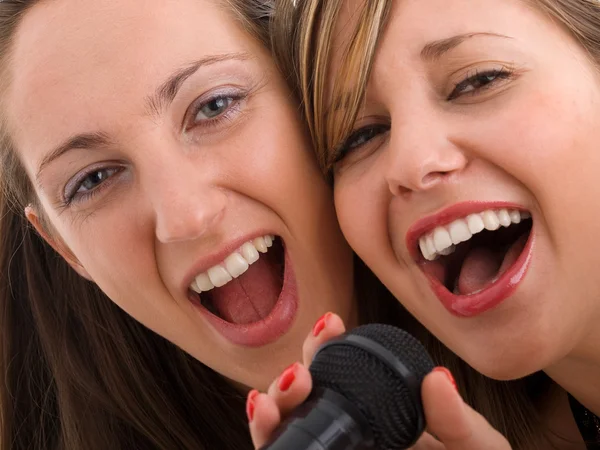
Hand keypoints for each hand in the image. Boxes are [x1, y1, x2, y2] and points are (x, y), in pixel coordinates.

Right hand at [247, 313, 511, 449]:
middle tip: (301, 371)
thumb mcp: (474, 446)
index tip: (331, 324)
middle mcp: (350, 433)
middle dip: (291, 375)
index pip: (342, 373)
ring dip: (273, 402)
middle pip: (303, 397)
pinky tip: (264, 414)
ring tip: (288, 389)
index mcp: (379, 414)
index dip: (327, 345)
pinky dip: (266, 435)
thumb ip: (457, 419)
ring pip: (286, 426)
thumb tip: (438, 378)